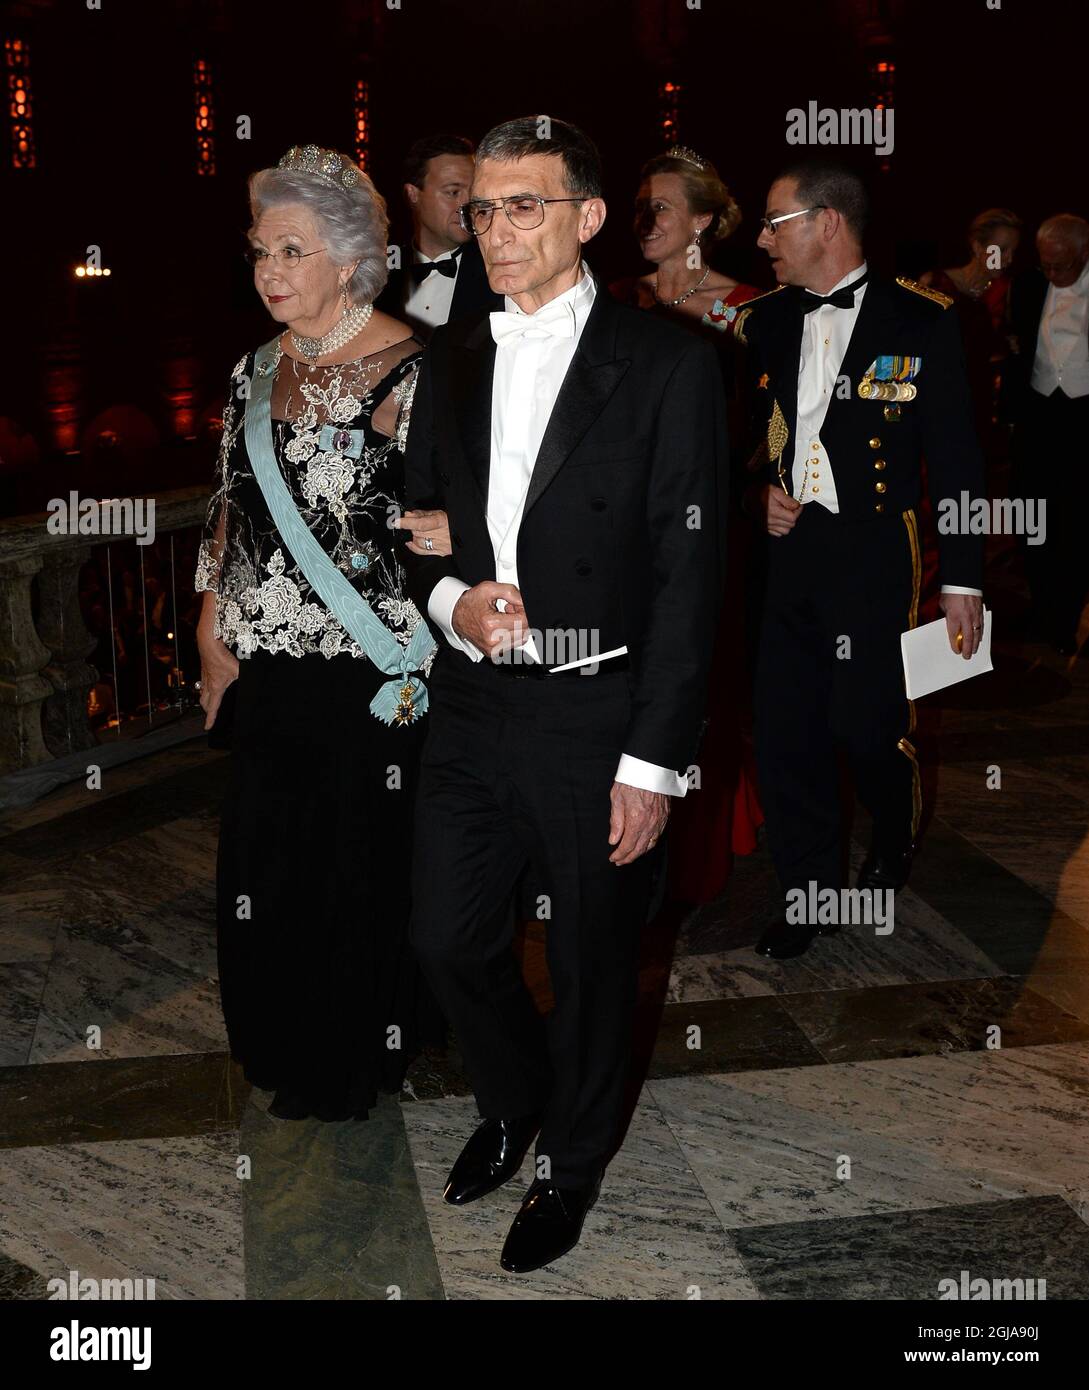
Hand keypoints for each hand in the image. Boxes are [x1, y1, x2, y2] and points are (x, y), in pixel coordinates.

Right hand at [196, 603, 238, 729]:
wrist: (208, 640)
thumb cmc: (221, 655)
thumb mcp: (238, 669)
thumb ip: (247, 677)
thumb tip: (260, 684)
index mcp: (216, 687)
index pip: (213, 708)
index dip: (210, 719)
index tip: (208, 727)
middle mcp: (208, 682)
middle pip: (204, 701)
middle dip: (207, 709)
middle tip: (210, 715)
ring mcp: (205, 674)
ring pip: (202, 691)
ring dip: (205, 698)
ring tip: (209, 702)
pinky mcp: (204, 666)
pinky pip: (203, 680)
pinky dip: (206, 686)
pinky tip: (211, 681)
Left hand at [395, 508, 452, 555]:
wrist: (467, 532)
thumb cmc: (454, 521)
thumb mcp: (439, 512)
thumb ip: (422, 514)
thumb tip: (408, 514)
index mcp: (441, 521)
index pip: (420, 523)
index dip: (407, 522)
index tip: (397, 521)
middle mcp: (441, 534)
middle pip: (418, 532)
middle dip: (412, 527)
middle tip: (413, 522)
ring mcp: (441, 545)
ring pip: (419, 542)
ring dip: (414, 536)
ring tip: (417, 531)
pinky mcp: (441, 552)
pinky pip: (423, 551)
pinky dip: (414, 547)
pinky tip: (410, 543)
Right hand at [451, 581, 528, 658]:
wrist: (456, 616)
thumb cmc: (470, 603)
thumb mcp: (488, 588)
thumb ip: (510, 591)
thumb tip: (524, 601)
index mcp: (491, 624)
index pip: (522, 621)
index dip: (523, 610)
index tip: (516, 605)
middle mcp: (492, 640)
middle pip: (524, 631)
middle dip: (520, 618)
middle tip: (508, 609)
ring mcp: (492, 649)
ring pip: (521, 639)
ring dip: (517, 627)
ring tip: (504, 618)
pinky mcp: (493, 654)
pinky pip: (514, 645)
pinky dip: (512, 635)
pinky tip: (502, 627)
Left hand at [608, 782, 669, 865]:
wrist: (651, 767)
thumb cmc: (632, 780)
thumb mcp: (617, 799)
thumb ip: (616, 822)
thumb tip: (614, 840)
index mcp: (636, 820)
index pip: (627, 845)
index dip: (619, 855)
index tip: (613, 858)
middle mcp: (650, 824)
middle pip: (640, 849)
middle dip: (628, 858)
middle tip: (619, 861)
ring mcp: (660, 820)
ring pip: (650, 844)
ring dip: (640, 852)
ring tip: (630, 855)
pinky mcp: (666, 816)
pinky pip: (658, 835)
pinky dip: (650, 843)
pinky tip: (644, 844)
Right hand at [763, 484, 801, 536]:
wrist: (747, 497)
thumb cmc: (761, 492)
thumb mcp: (776, 491)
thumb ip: (787, 500)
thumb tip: (797, 506)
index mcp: (774, 511)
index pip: (793, 517)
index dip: (798, 510)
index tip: (798, 504)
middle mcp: (771, 521)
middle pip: (791, 524)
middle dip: (794, 516)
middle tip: (792, 508)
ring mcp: (768, 526)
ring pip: (785, 531)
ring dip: (788, 523)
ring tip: (786, 514)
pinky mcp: (765, 527)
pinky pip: (777, 533)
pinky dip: (781, 528)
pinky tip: (779, 520)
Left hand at [940, 592, 983, 659]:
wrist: (963, 580)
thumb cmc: (950, 593)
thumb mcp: (943, 606)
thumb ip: (946, 617)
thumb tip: (949, 627)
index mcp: (954, 616)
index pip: (954, 635)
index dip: (955, 645)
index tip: (956, 651)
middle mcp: (965, 617)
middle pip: (967, 637)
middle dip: (967, 648)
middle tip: (967, 657)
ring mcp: (974, 615)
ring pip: (976, 633)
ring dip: (975, 643)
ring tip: (974, 650)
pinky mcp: (980, 611)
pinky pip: (981, 625)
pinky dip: (980, 633)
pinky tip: (979, 638)